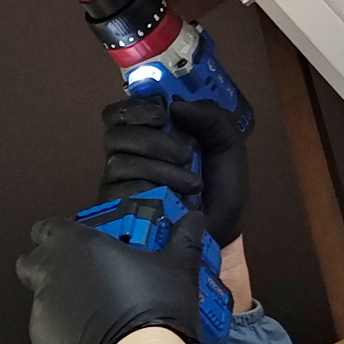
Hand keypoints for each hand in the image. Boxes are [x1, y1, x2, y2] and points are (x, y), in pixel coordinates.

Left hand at [16, 212, 207, 343]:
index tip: (79, 243)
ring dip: (60, 302)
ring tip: (95, 314)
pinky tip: (91, 340)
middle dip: (46, 267)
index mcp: (76, 246)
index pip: (46, 228)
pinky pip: (48, 332)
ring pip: (40, 300)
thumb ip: (183, 237)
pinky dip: (64, 333)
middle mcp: (50, 275)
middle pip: (30, 263)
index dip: (59, 234)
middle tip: (80, 276)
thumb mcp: (179, 267)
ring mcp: (42, 312)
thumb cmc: (157, 306)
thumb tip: (194, 218)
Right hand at [100, 97, 249, 247]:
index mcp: (151, 136)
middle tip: (184, 154)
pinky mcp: (115, 211)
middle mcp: (130, 157)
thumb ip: (213, 118)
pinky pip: (121, 192)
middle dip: (153, 141)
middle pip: (116, 133)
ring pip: (120, 162)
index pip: (122, 112)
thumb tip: (177, 106)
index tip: (163, 114)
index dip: (136, 108)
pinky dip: (152, 191)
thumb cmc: (220, 193)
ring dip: (160, 170)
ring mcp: (119, 185)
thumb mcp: (228, 147)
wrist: (219, 236)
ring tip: (191, 184)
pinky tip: (174, 201)